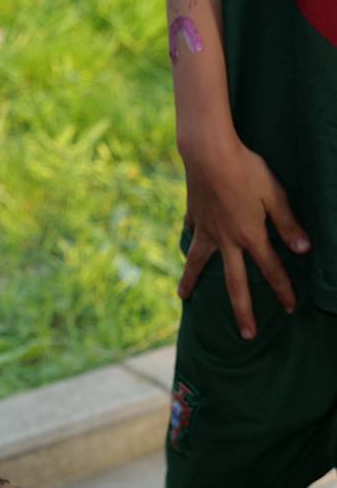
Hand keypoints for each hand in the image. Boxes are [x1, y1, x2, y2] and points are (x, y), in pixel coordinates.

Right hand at [179, 135, 309, 339]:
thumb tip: (303, 249)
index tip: (291, 308)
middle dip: (242, 310)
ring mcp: (206, 229)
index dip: (283, 290)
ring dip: (192, 281)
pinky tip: (187, 245)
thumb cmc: (246, 170)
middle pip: (234, 282)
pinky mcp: (194, 216)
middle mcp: (226, 239)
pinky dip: (190, 242)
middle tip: (246, 334)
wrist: (207, 153)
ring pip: (199, 263)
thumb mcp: (275, 194)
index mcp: (250, 235)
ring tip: (184, 296)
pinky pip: (192, 234)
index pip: (271, 270)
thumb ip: (288, 223)